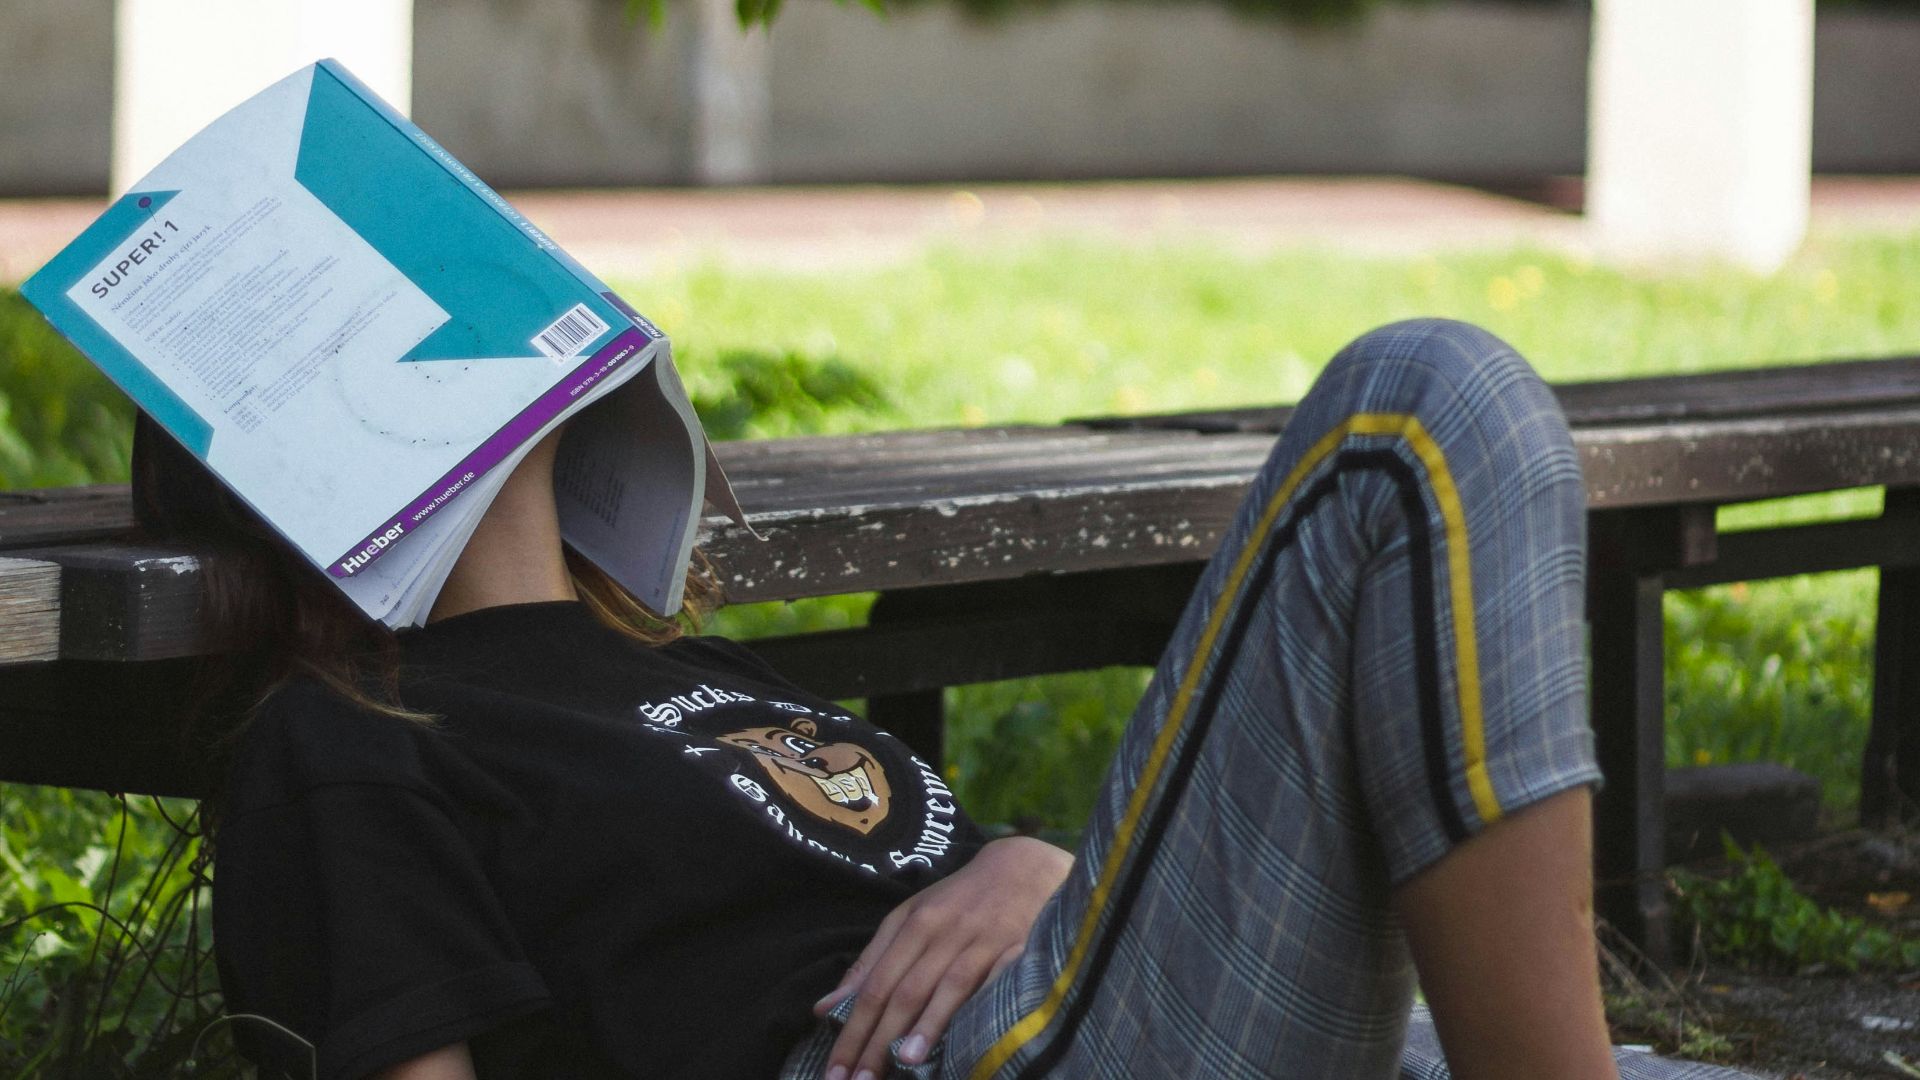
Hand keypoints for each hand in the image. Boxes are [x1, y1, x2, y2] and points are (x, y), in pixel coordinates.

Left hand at [815, 836, 1072, 1079]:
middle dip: (879, 1040)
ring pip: (948, 987)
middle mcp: (944, 932)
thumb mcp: (907, 918)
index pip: (875, 985)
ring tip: (904, 1063)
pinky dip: (979, 1009)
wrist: (1022, 868)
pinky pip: (995, 983)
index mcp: (913, 924)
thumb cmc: (957, 900)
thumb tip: (823, 1008)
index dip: (853, 1030)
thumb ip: (870, 962)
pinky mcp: (1019, 949)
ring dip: (925, 1026)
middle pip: (905, 991)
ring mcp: (983, 941)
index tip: (835, 1071)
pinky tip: (967, 1037)